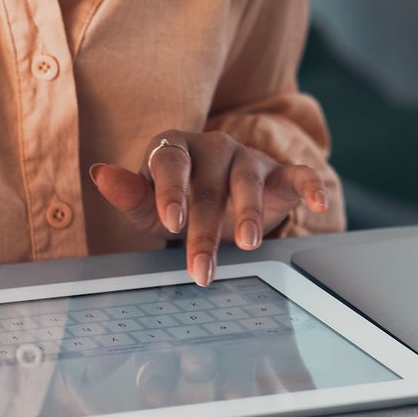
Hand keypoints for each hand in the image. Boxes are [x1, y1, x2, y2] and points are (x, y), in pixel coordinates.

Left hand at [88, 130, 330, 285]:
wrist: (217, 195)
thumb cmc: (177, 198)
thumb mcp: (149, 202)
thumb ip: (128, 193)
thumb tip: (99, 173)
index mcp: (174, 147)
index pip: (171, 163)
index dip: (171, 191)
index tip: (170, 221)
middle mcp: (212, 146)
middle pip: (209, 186)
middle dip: (205, 230)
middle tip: (201, 269)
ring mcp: (247, 158)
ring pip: (249, 180)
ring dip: (250, 212)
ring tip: (247, 244)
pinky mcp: (279, 173)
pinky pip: (297, 173)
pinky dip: (309, 184)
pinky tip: (318, 201)